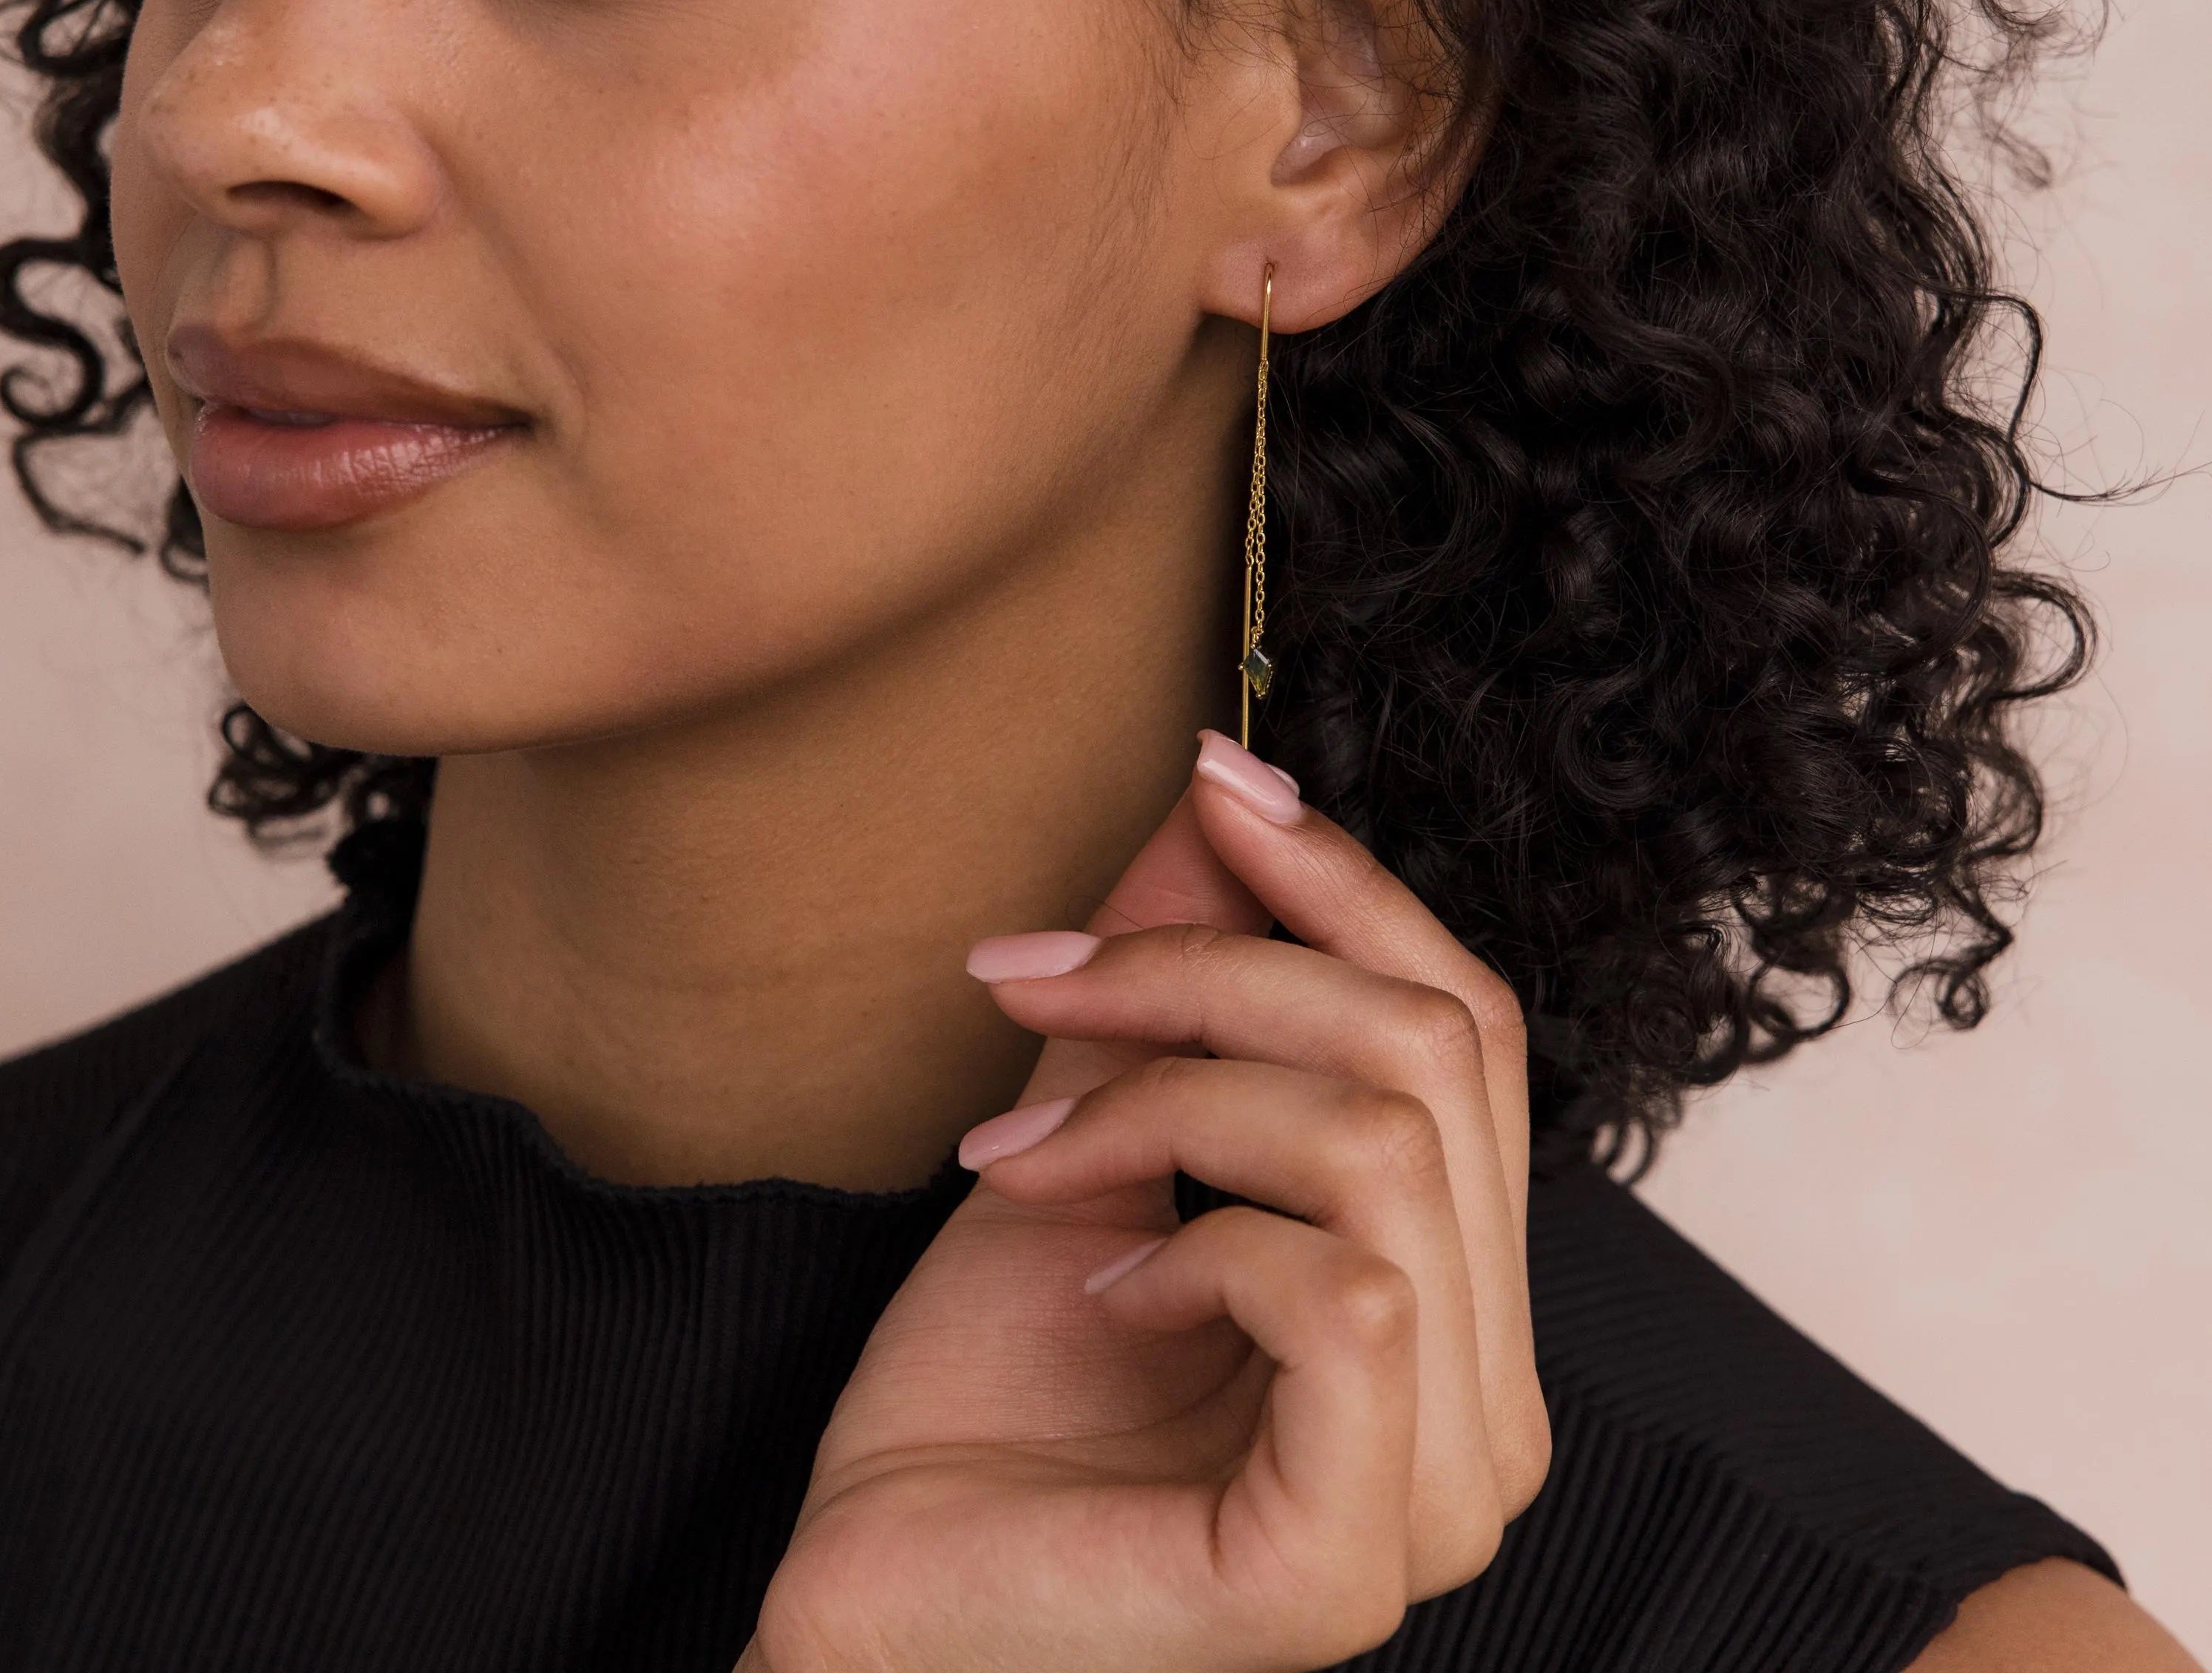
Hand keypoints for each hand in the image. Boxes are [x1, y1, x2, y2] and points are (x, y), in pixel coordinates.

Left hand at [743, 730, 1547, 1672]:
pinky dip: (1200, 1246)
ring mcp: (1440, 1494)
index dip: (1348, 882)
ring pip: (1386, 1147)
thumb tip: (1220, 791)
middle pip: (1433, 1054)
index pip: (1470, 1029)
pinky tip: (1103, 1292)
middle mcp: (1492, 1399)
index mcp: (1457, 1300)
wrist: (873, 1608)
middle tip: (1042, 974)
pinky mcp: (1350, 1561)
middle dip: (1219, 967)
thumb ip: (1177, 986)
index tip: (1214, 775)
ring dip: (1172, 1094)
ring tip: (1024, 1149)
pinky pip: (1348, 1295)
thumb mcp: (1092, 1137)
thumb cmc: (985, 1407)